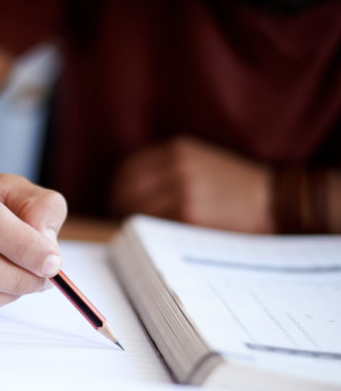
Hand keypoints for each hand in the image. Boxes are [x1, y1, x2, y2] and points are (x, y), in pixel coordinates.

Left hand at [109, 136, 273, 232]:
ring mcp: (182, 191)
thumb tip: (126, 193)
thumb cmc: (234, 187)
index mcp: (176, 149)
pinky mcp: (189, 216)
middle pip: (126, 191)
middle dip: (120, 209)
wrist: (273, 201)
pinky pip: (154, 227)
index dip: (118, 190)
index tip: (118, 204)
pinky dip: (149, 235)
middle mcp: (176, 166)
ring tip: (140, 234)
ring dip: (133, 224)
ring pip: (137, 211)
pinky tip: (155, 240)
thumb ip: (165, 169)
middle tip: (123, 224)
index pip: (127, 170)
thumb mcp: (199, 161)